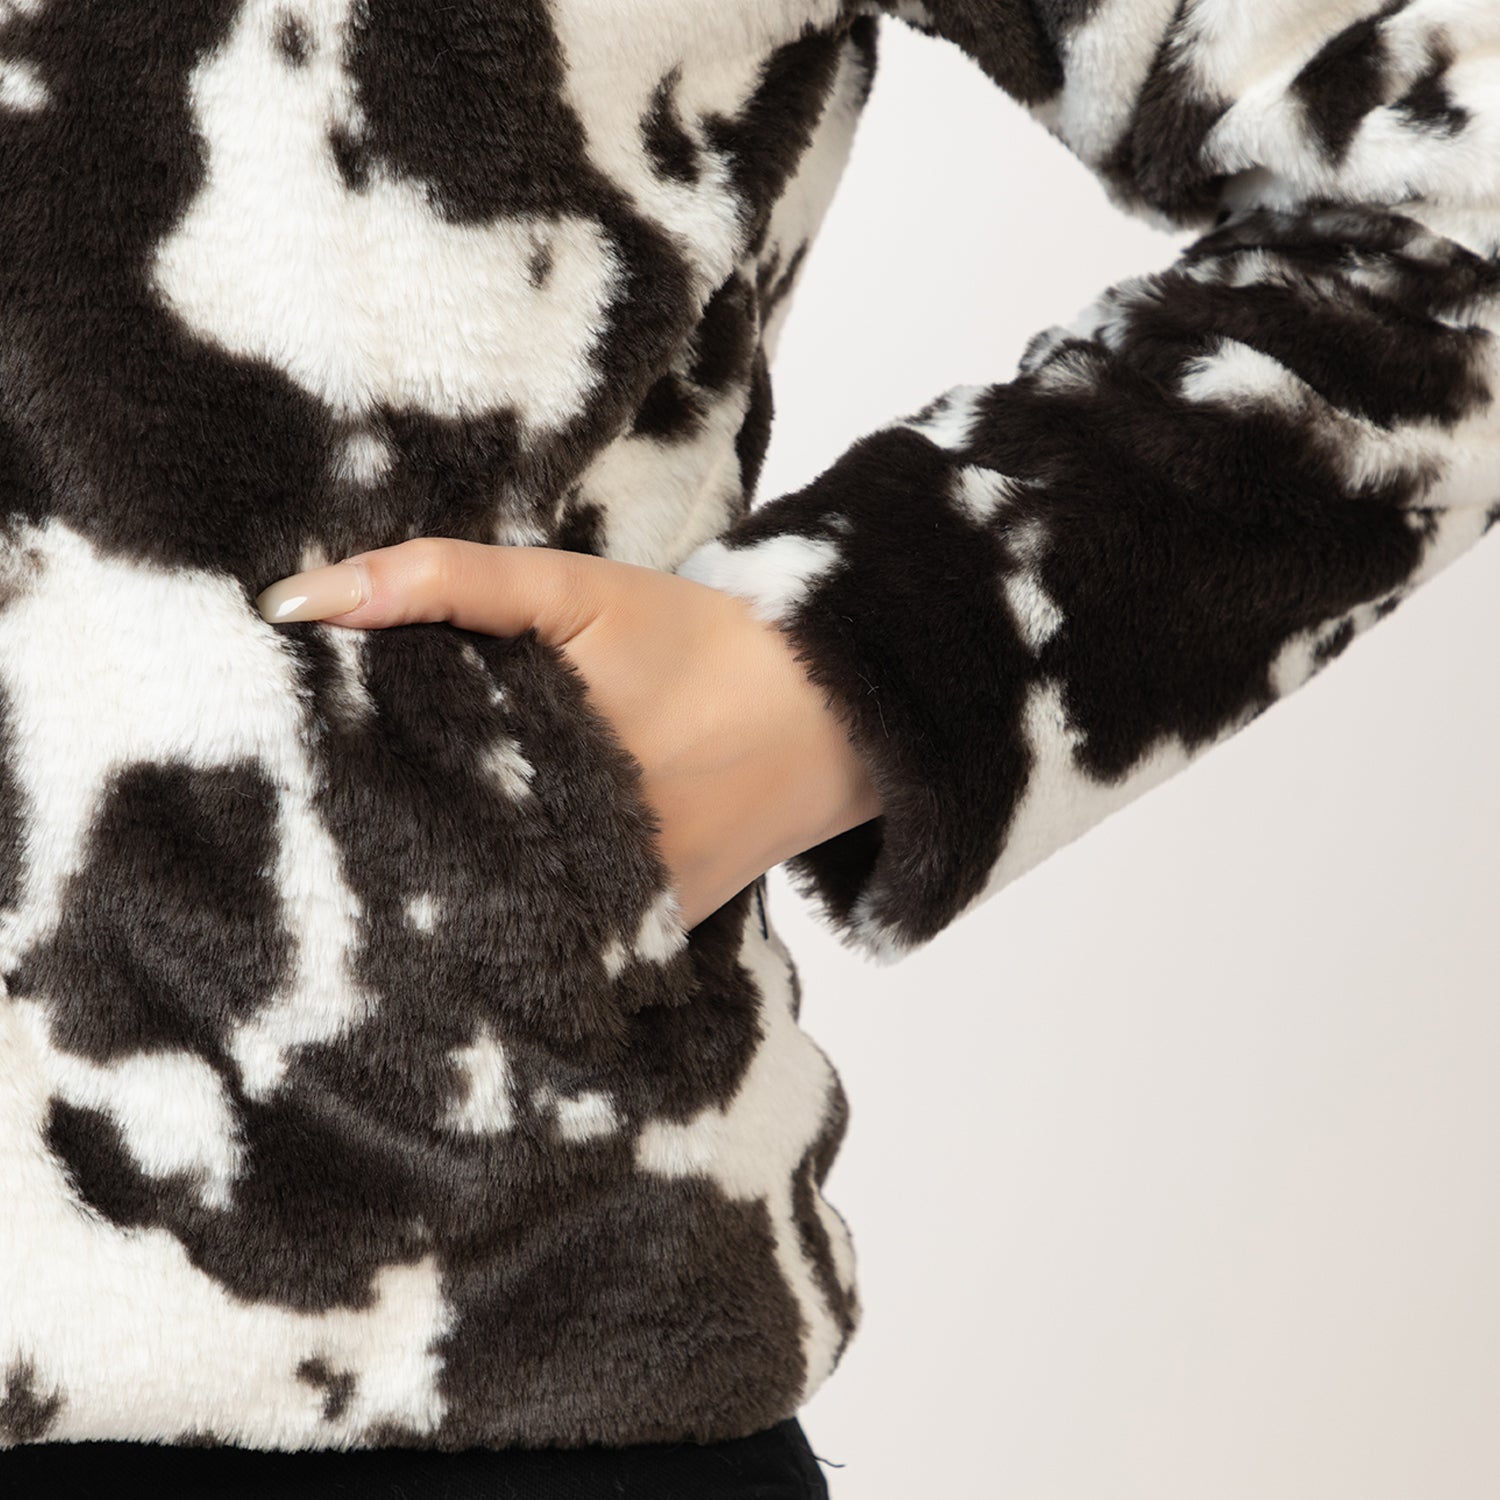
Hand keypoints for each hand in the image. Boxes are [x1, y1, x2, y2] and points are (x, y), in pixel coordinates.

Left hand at [255, 539, 882, 931]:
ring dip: (439, 902)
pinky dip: (516, 922)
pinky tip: (474, 894)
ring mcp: (620, 917)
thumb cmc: (696, 640)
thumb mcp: (574, 588)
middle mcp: (579, 867)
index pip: (401, 810)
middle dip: (376, 861)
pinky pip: (559, 945)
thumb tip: (292, 602)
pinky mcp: (651, 938)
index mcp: (545, 777)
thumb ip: (440, 581)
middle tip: (305, 846)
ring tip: (368, 879)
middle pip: (438, 879)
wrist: (826, 709)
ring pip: (494, 925)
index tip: (283, 794)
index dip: (333, 805)